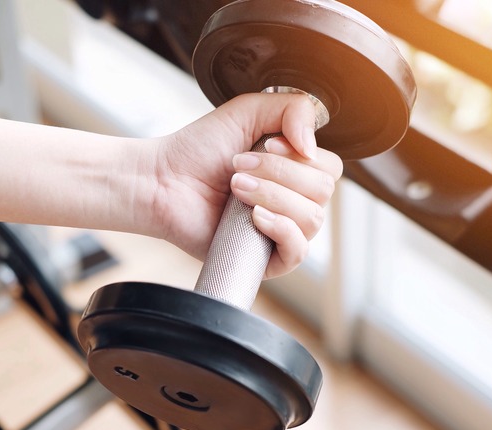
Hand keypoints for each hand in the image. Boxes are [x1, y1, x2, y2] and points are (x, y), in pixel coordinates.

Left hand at [151, 93, 342, 278]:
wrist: (162, 181)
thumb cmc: (199, 149)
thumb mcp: (248, 110)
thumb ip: (293, 108)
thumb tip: (313, 147)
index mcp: (294, 172)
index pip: (329, 168)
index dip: (301, 156)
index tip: (265, 145)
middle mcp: (293, 202)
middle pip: (323, 191)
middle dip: (279, 173)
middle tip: (238, 168)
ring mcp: (281, 232)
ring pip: (312, 218)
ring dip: (272, 196)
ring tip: (235, 188)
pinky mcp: (264, 259)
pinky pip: (298, 252)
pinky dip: (281, 229)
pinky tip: (254, 216)